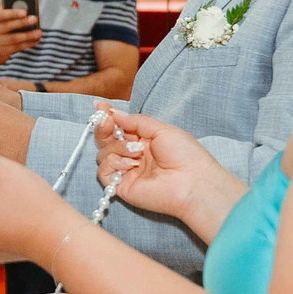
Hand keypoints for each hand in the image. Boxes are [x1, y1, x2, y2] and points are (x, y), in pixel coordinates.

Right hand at [0, 5, 42, 61]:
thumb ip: (3, 12)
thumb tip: (21, 5)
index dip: (12, 13)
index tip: (24, 11)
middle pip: (7, 26)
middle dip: (22, 22)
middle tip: (34, 19)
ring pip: (14, 38)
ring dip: (28, 35)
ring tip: (39, 32)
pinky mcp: (1, 52)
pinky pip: (17, 47)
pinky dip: (28, 43)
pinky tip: (36, 40)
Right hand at [95, 111, 230, 226]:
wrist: (193, 183)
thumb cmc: (184, 154)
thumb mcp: (162, 129)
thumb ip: (136, 121)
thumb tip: (113, 113)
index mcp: (143, 140)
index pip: (119, 127)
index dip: (108, 116)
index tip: (99, 106)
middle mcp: (133, 155)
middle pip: (106, 140)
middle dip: (104, 128)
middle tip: (108, 123)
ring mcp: (126, 171)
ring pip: (104, 154)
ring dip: (117, 147)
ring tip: (137, 151)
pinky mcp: (121, 186)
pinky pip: (103, 171)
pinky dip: (114, 163)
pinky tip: (131, 165)